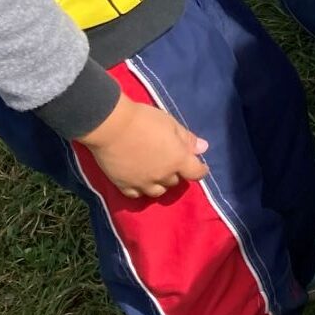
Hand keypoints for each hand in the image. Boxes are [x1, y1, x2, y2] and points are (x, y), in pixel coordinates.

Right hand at [82, 92, 209, 197]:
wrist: (111, 126)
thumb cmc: (144, 119)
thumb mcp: (171, 124)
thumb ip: (187, 138)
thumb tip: (203, 148)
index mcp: (177, 160)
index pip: (196, 172)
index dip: (200, 170)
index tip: (201, 167)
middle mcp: (163, 176)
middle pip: (175, 181)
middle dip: (176, 172)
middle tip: (170, 161)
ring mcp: (143, 183)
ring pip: (157, 191)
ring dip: (160, 183)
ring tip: (155, 173)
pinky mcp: (124, 186)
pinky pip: (137, 194)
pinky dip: (141, 189)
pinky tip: (139, 181)